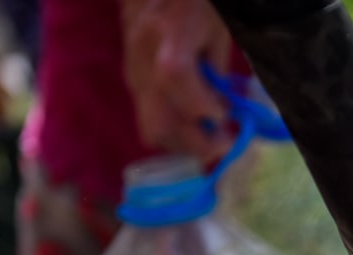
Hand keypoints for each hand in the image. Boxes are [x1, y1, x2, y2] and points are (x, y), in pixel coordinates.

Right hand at [121, 0, 233, 161]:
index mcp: (170, 31)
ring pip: (150, 126)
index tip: (224, 115)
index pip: (174, 76)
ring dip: (184, 141)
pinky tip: (193, 123)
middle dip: (194, 142)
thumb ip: (217, 72)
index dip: (200, 104)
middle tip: (224, 143)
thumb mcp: (218, 29)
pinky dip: (173, 128)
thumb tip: (220, 116)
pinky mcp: (128, 75)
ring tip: (210, 137)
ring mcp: (131, 67)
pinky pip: (147, 115)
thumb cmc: (196, 4)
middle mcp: (143, 53)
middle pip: (157, 119)